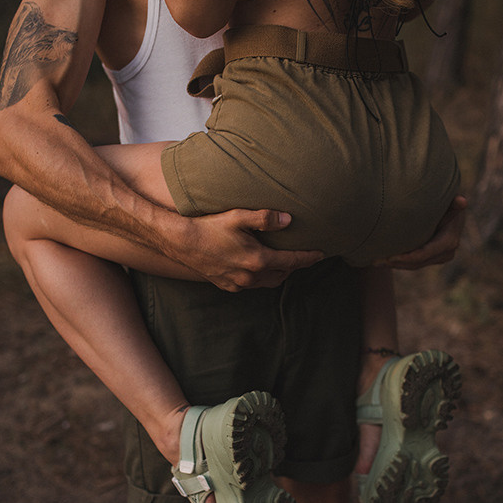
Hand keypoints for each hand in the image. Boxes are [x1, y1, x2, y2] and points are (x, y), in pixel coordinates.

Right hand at [180, 209, 322, 290]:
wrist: (181, 242)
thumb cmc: (209, 227)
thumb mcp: (238, 216)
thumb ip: (265, 218)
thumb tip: (288, 220)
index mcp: (257, 260)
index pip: (291, 261)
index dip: (308, 257)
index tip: (321, 254)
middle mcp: (250, 276)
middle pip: (282, 274)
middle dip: (294, 266)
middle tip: (302, 256)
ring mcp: (238, 284)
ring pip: (267, 282)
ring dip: (278, 273)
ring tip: (284, 262)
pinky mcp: (228, 286)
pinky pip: (251, 285)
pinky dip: (261, 277)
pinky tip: (258, 267)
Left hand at [375, 195, 467, 269]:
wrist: (453, 210)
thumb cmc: (449, 202)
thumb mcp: (451, 202)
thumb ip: (454, 204)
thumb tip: (462, 201)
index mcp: (448, 242)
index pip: (424, 254)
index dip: (406, 257)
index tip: (389, 256)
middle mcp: (446, 253)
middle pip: (416, 263)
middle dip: (396, 263)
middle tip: (377, 261)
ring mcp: (439, 258)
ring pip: (413, 265)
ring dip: (394, 264)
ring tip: (376, 262)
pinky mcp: (432, 258)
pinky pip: (414, 263)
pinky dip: (398, 262)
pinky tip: (383, 260)